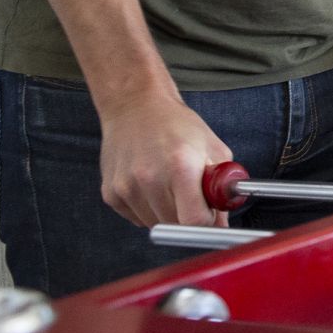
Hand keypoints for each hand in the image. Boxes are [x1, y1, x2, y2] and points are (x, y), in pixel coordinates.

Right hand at [97, 92, 233, 227]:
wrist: (136, 106)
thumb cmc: (178, 125)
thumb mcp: (213, 149)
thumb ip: (221, 190)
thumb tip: (221, 226)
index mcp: (180, 167)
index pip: (194, 221)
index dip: (206, 221)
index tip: (208, 211)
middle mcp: (149, 179)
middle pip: (175, 226)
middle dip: (188, 216)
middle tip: (190, 192)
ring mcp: (126, 188)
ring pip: (155, 225)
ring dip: (167, 212)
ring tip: (168, 183)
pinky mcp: (110, 194)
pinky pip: (136, 218)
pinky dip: (148, 208)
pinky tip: (150, 184)